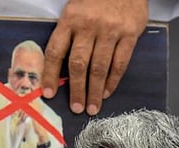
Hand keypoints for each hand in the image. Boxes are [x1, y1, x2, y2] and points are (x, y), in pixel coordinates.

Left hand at [40, 0, 148, 114]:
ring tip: (92, 107)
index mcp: (70, 19)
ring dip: (94, 91)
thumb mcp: (75, 9)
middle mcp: (89, 26)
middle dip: (76, 90)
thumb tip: (58, 68)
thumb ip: (68, 34)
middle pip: (78, 64)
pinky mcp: (130, 32)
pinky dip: (113, 80)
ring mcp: (110, 30)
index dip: (50, 75)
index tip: (48, 93)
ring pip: (99, 67)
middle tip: (76, 108)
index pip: (55, 51)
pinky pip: (120, 62)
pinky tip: (107, 91)